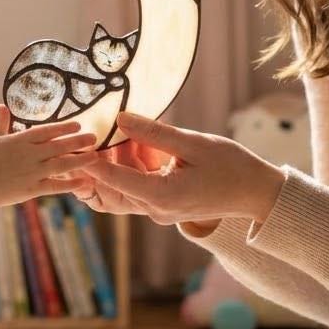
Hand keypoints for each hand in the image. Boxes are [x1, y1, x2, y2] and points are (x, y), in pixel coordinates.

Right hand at [0, 106, 97, 234]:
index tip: (78, 125)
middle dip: (78, 142)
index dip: (63, 127)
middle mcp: (28, 155)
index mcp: (19, 140)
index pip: (46, 131)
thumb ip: (1, 121)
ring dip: (79, 161)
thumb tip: (2, 105)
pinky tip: (84, 182)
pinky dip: (70, 184)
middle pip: (58, 146)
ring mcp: (32, 172)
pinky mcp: (32, 189)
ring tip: (95, 157)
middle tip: (94, 138)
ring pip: (61, 165)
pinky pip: (55, 186)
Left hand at [73, 111, 286, 229]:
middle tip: (79, 137)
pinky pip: (135, 188)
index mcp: (161, 196)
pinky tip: (127, 144)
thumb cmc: (231, 166)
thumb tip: (120, 117)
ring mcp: (158, 211)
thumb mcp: (193, 143)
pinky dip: (128, 168)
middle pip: (111, 188)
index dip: (89, 160)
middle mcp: (155, 210)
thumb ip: (154, 132)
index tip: (72, 143)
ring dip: (113, 164)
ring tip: (102, 136)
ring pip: (121, 189)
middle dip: (95, 163)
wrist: (257, 193)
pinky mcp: (163, 205)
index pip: (113, 179)